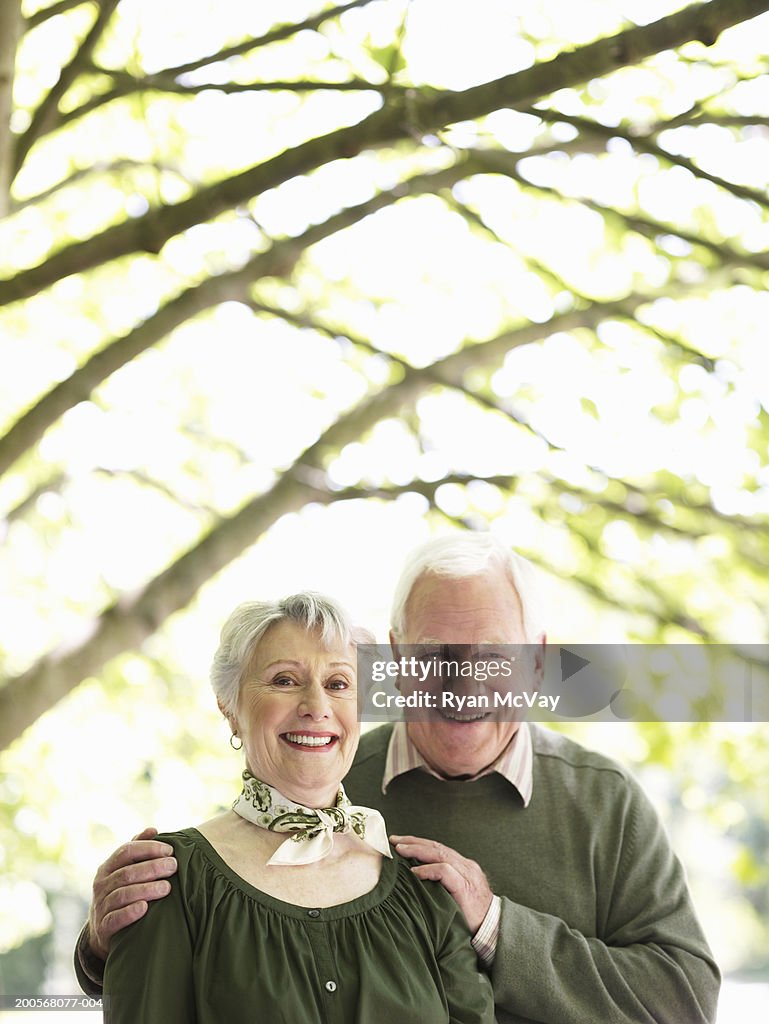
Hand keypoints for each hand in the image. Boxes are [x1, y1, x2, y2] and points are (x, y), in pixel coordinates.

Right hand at [86, 827, 176, 960]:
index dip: (148, 848)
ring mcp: (101, 906)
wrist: (103, 930)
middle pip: (127, 872)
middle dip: (152, 868)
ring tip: (167, 887)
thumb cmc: (121, 891)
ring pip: (123, 894)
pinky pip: (115, 919)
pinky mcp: (103, 927)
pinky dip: (130, 912)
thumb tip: (153, 830)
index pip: (126, 851)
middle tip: (173, 866)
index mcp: (107, 867)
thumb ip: (137, 849)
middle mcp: (101, 884)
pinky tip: (144, 908)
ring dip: (146, 889)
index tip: (169, 850)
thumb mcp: (125, 869)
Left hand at [390, 834, 492, 932]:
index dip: (418, 843)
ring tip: (400, 850)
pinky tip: (415, 871)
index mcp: (464, 867)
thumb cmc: (471, 918)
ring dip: (417, 850)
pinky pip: (444, 871)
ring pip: (439, 854)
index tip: (400, 844)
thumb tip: (415, 882)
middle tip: (394, 840)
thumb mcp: (455, 896)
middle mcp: (466, 866)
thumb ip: (442, 886)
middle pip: (436, 847)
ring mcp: (467, 875)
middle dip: (413, 842)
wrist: (493, 931)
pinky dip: (428, 869)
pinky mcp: (465, 887)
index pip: (438, 848)